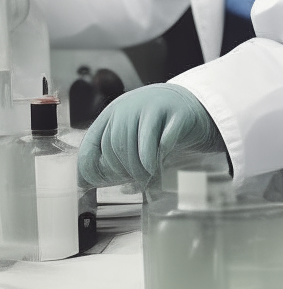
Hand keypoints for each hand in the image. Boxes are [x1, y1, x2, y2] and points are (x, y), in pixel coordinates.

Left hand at [78, 83, 224, 187]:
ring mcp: (154, 107)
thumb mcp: (132, 131)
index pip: (93, 142)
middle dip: (125, 172)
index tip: (94, 184)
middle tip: (135, 182)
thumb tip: (85, 183)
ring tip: (149, 177)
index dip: (91, 167)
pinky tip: (162, 162)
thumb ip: (112, 153)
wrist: (191, 104)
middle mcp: (130, 106)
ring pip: (139, 148)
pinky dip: (160, 158)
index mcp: (114, 111)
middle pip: (117, 147)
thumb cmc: (157, 124)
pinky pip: (163, 143)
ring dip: (143, 170)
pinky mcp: (177, 114)